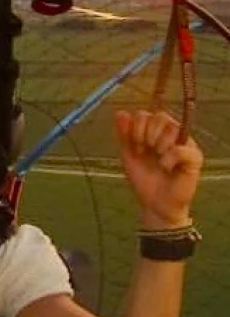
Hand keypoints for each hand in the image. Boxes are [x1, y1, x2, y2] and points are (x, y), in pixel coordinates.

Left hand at [115, 109, 202, 227]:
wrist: (154, 203)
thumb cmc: (143, 178)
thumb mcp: (128, 154)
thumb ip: (124, 133)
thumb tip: (121, 112)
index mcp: (154, 132)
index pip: (146, 114)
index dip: (136, 127)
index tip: (135, 146)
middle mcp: (171, 134)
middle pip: (159, 116)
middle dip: (146, 133)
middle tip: (144, 151)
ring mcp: (184, 144)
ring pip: (172, 127)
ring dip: (158, 143)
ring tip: (157, 159)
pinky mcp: (195, 158)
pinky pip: (182, 148)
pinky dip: (170, 157)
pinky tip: (166, 167)